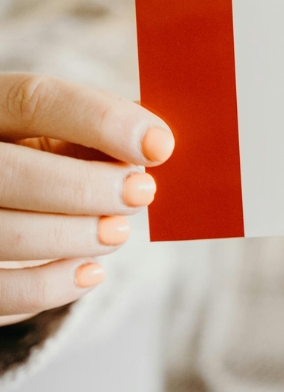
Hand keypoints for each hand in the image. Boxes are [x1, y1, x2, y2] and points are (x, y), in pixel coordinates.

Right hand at [0, 74, 173, 326]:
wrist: (1, 201)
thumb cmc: (43, 160)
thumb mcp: (61, 133)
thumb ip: (103, 131)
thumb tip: (158, 142)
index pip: (37, 100)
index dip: (103, 121)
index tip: (160, 145)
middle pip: (16, 173)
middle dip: (91, 188)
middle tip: (143, 193)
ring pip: (11, 235)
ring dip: (79, 236)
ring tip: (118, 231)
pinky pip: (4, 291)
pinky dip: (55, 285)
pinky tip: (91, 271)